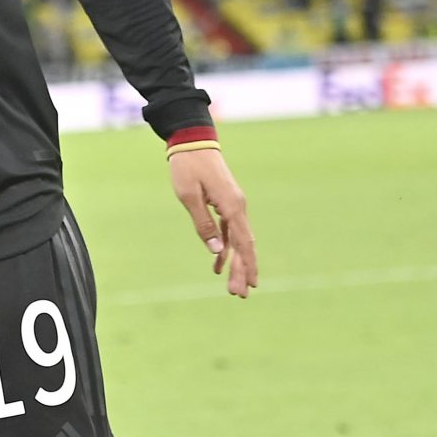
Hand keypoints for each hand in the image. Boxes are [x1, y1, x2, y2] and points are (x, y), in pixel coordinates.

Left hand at [167, 145, 256, 296]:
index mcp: (231, 206)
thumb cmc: (187, 168)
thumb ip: (203, 224)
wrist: (192, 142)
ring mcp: (233, 205)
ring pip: (238, 240)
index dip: (247, 266)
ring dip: (235, 263)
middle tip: (239, 294)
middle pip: (244, 245)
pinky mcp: (225, 203)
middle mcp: (237, 208)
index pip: (243, 243)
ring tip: (231, 286)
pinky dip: (225, 247)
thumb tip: (217, 251)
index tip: (249, 285)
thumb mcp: (189, 196)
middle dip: (243, 271)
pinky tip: (218, 264)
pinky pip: (229, 231)